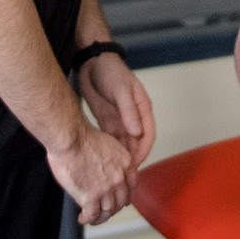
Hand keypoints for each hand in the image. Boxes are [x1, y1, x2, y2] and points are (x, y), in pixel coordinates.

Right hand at [46, 122, 134, 225]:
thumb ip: (113, 160)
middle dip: (113, 208)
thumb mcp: (109, 145)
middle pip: (121, 202)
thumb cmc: (83, 138)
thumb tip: (106, 169)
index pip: (131, 187)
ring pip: (108, 211)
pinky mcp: (90, 198)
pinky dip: (88, 219)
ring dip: (100, 216)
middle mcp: (120, 178)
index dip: (124, 196)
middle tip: (104, 210)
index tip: (118, 199)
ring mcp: (106, 190)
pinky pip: (92, 215)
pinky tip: (82, 218)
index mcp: (126, 164)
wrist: (72, 139)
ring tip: (92, 217)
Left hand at [79, 53, 155, 169]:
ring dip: (120, 157)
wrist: (92, 63)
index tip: (135, 165)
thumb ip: (129, 111)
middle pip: (135, 143)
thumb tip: (137, 133)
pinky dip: (109, 150)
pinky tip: (103, 161)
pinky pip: (110, 139)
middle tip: (121, 175)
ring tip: (112, 173)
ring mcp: (120, 120)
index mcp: (142, 110)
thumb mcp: (121, 90)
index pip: (147, 135)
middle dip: (131, 159)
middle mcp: (133, 118)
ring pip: (123, 144)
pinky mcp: (106, 121)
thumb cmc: (111, 73)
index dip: (143, 151)